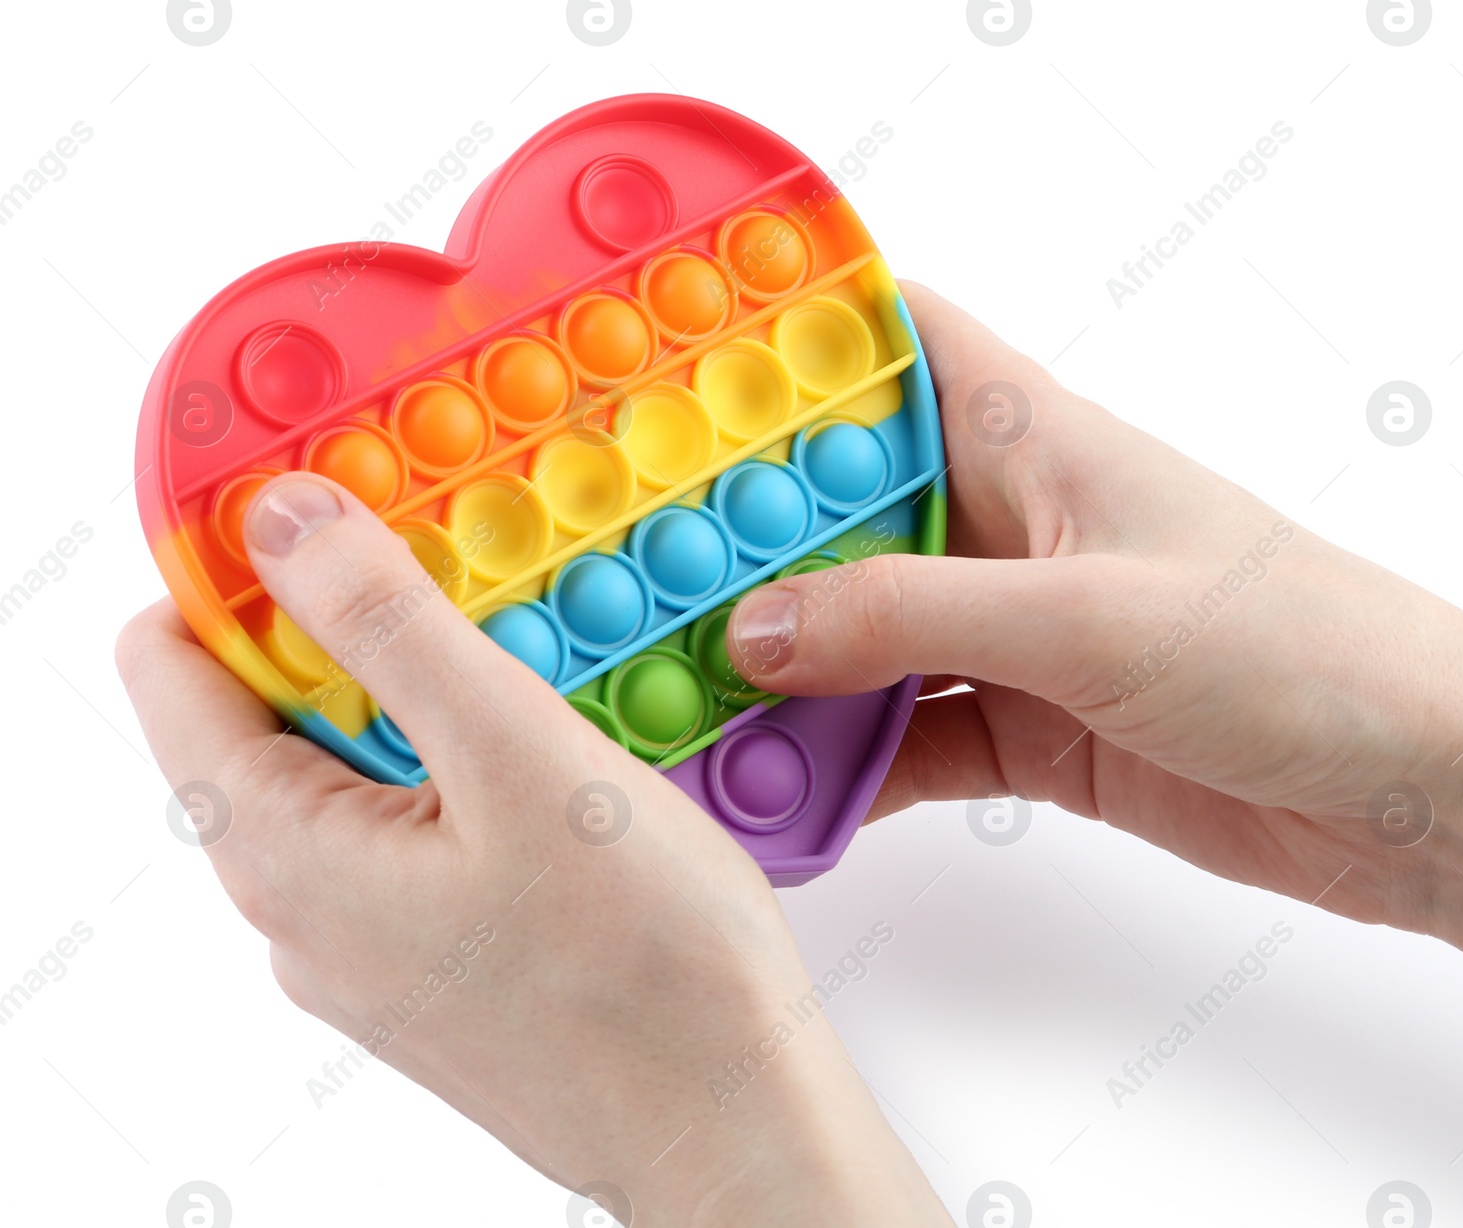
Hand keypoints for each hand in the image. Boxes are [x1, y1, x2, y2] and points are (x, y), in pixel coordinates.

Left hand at [117, 475, 952, 1224]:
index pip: (173, 662)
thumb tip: (285, 525)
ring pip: (356, 764)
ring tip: (536, 674)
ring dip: (427, 697)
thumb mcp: (516, 757)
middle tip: (471, 583)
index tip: (329, 503)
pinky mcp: (435, 953)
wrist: (730, 1117)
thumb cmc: (645, 971)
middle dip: (357, 626)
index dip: (237, 566)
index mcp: (282, 850)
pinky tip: (558, 765)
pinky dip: (465, 767)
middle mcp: (299, 905)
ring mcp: (367, 939)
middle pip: (270, 708)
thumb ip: (389, 628)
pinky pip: (415, 823)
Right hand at [728, 282, 1462, 1051]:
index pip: (896, 346)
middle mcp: (1010, 525)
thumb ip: (913, 618)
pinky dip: (848, 764)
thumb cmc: (1300, 648)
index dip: (791, 345)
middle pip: (846, 509)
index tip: (677, 381)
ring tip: (687, 704)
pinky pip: (907, 734)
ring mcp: (1015, 630)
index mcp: (1033, 440)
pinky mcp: (1030, 724)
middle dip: (749, 545)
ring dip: (787, 672)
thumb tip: (761, 627)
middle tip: (638, 581)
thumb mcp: (1086, 616)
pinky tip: (787, 791)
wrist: (1417, 791)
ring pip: (863, 633)